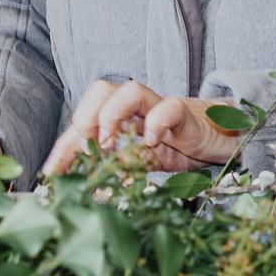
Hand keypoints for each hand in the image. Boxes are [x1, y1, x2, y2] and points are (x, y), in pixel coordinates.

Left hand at [41, 80, 241, 175]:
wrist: (224, 136)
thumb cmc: (181, 147)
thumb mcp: (144, 161)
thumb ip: (120, 167)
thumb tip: (90, 185)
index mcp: (124, 120)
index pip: (85, 123)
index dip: (63, 146)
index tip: (51, 172)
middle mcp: (138, 110)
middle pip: (101, 89)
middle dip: (85, 117)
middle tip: (87, 148)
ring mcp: (161, 108)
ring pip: (130, 90)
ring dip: (112, 115)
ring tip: (112, 143)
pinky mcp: (187, 115)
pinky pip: (170, 107)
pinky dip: (157, 123)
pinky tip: (153, 143)